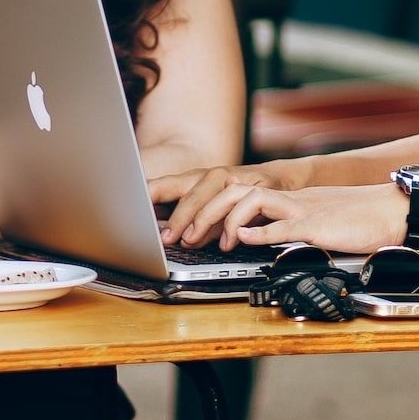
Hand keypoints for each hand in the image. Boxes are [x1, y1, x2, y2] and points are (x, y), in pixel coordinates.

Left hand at [152, 161, 294, 246]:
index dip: (152, 195)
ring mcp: (239, 180)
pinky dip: (235, 225)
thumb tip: (174, 239)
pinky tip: (228, 242)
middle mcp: (216, 176)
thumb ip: (196, 223)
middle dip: (178, 217)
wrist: (283, 180)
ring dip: (203, 220)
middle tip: (167, 238)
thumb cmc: (240, 196)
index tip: (135, 209)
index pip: (169, 185)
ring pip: (216, 196)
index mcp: (198, 180)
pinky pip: (247, 204)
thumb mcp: (214, 209)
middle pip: (192, 192)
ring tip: (191, 240)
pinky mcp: (262, 189)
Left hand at [205, 182, 408, 254]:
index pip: (238, 190)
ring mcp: (302, 208)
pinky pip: (281, 224)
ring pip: (250, 199)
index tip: (190, 226)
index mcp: (289, 197)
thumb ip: (287, 225)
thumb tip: (256, 237)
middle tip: (185, 235)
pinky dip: (257, 231)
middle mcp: (290, 197)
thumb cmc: (362, 218)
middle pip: (233, 189)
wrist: (394, 211)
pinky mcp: (316, 224)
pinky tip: (240, 238)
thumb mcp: (317, 219)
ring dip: (223, 219)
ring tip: (211, 241)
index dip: (209, 205)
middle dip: (202, 211)